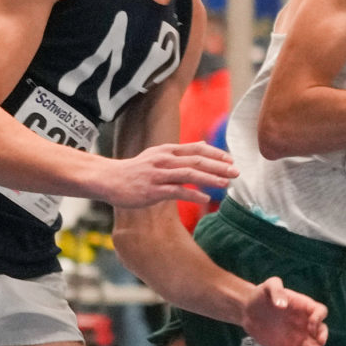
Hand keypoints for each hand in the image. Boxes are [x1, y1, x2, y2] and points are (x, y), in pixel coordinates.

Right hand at [98, 141, 235, 208]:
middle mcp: (164, 160)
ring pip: (189, 174)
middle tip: (236, 172)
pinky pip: (176, 192)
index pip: (196, 149)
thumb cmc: (135, 170)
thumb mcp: (157, 155)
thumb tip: (203, 145)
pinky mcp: (152, 190)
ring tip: (225, 184)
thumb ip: (180, 153)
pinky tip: (205, 199)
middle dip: (218, 166)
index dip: (215, 153)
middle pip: (196, 161)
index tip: (231, 159)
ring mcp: (158, 175)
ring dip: (209, 179)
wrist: (108, 179)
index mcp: (166, 151)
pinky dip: (192, 195)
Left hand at [239, 276, 327, 345]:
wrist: (248, 310)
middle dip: (323, 337)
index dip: (318, 318)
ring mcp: (299, 337)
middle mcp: (306, 323)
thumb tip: (282, 305)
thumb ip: (277, 290)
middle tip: (319, 342)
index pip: (320, 312)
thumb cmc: (261, 295)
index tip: (310, 324)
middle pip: (322, 331)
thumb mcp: (268, 286)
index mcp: (304, 307)